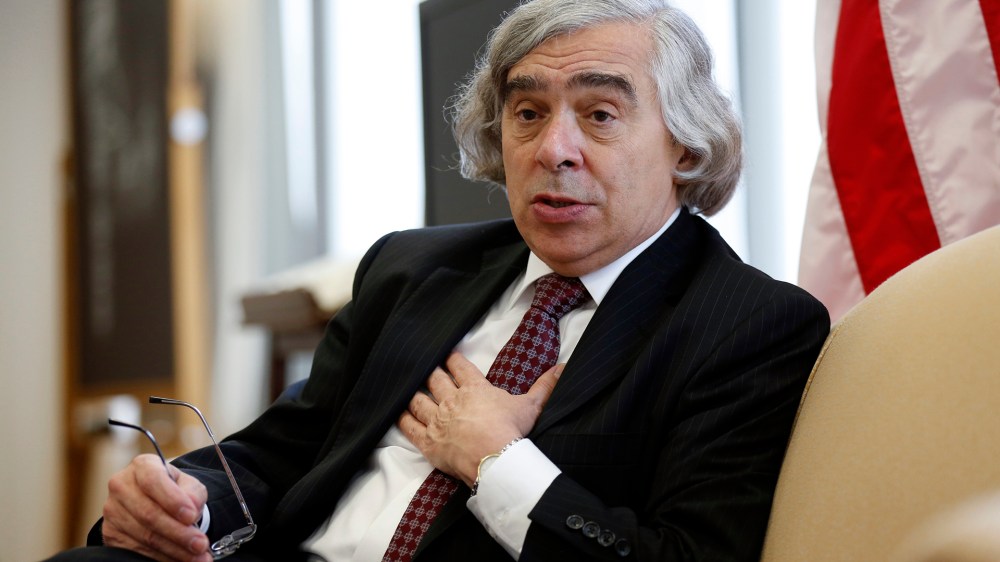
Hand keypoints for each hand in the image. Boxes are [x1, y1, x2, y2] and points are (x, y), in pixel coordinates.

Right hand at [101, 454, 211, 561]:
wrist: (155, 501)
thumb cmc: (174, 490)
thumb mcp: (188, 484)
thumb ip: (193, 492)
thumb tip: (191, 506)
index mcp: (142, 466)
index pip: (153, 481)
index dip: (172, 500)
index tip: (191, 516)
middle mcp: (121, 486)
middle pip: (149, 514)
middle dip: (178, 532)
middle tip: (200, 544)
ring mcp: (112, 512)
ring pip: (145, 536)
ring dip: (174, 550)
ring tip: (198, 557)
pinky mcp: (111, 534)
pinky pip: (138, 550)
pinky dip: (162, 558)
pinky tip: (180, 560)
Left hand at [398, 352, 562, 486]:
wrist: (496, 460)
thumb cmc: (512, 432)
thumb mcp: (531, 406)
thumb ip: (545, 385)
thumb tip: (562, 367)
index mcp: (474, 389)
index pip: (458, 366)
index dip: (452, 359)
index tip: (447, 356)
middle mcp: (451, 400)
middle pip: (434, 380)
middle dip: (430, 373)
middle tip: (426, 369)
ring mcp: (437, 420)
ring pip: (417, 400)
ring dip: (413, 394)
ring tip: (409, 389)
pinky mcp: (428, 441)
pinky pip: (409, 427)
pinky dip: (402, 419)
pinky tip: (397, 414)